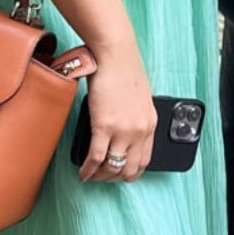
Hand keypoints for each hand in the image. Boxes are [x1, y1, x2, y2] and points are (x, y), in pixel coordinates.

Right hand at [79, 40, 157, 182]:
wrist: (115, 55)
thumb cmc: (125, 70)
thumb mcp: (140, 98)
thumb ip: (137, 116)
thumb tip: (125, 129)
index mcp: (150, 123)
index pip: (145, 159)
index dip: (132, 171)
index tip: (122, 174)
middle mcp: (140, 130)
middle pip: (130, 168)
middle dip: (115, 178)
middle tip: (104, 179)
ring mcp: (122, 131)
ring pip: (112, 167)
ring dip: (100, 176)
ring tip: (91, 176)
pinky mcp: (104, 127)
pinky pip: (95, 158)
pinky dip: (88, 170)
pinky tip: (82, 173)